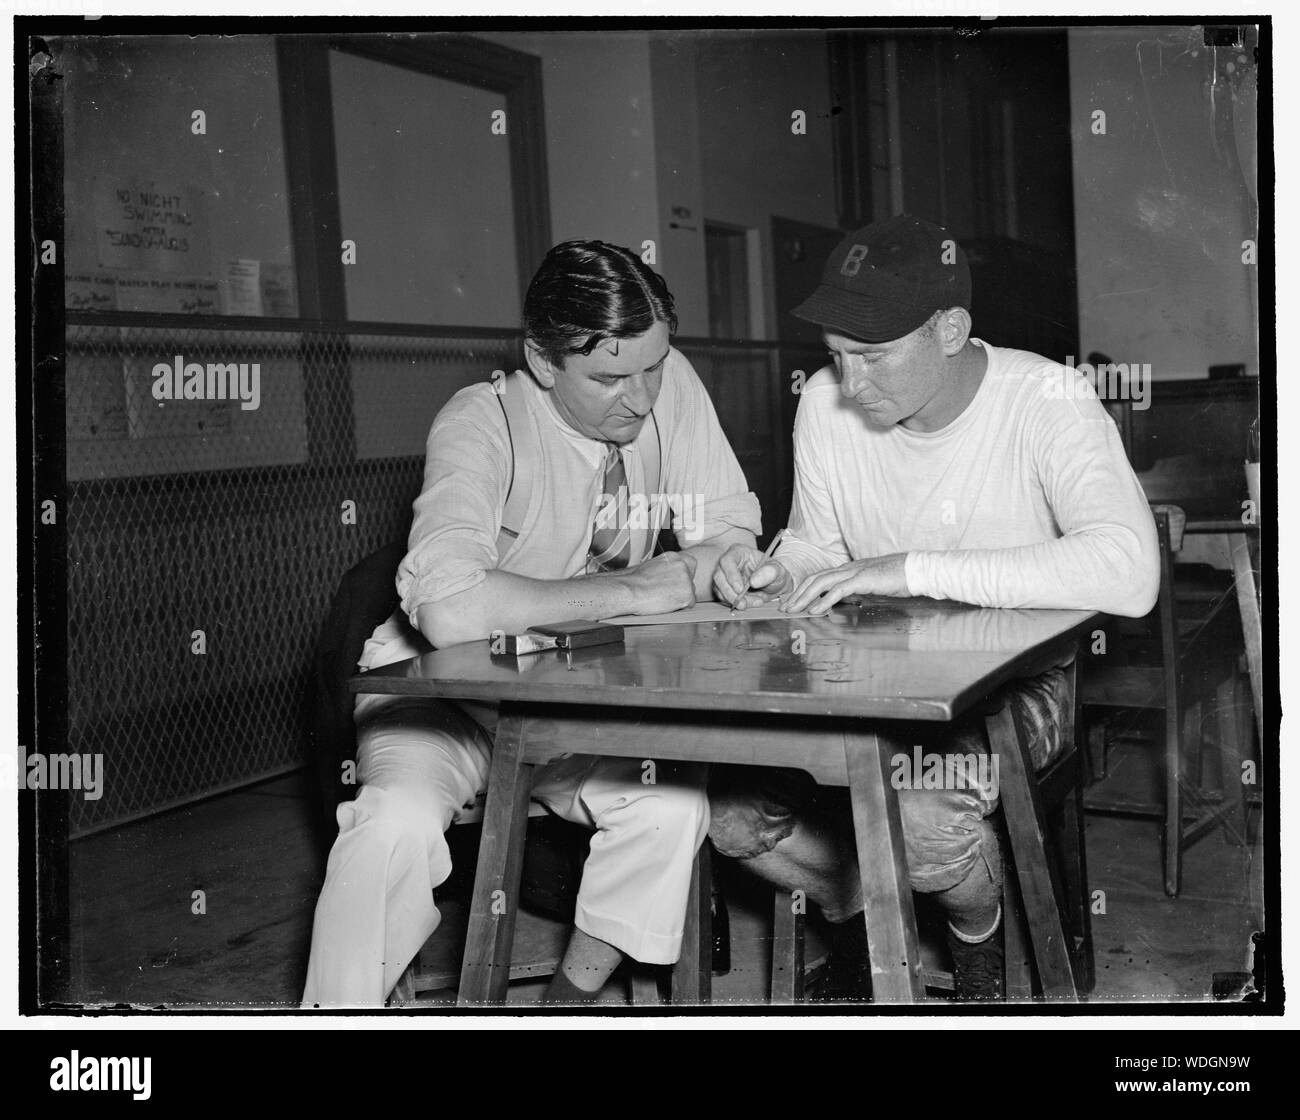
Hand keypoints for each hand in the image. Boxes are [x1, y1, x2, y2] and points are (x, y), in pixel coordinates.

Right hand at [620, 550, 698, 614]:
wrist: (630, 591)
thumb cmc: (633, 581)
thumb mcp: (651, 567)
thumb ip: (665, 569)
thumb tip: (669, 577)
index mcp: (673, 557)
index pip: (689, 564)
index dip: (684, 574)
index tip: (676, 582)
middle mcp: (682, 565)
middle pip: (691, 579)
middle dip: (683, 587)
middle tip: (668, 593)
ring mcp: (686, 579)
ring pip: (690, 592)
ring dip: (680, 597)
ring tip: (663, 599)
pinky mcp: (687, 594)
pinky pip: (690, 604)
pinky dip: (680, 607)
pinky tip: (666, 604)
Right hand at [713, 544, 793, 608]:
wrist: (775, 584)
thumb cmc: (774, 573)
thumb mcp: (778, 570)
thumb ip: (769, 572)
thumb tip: (753, 581)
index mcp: (738, 552)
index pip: (727, 561)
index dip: (731, 575)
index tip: (740, 589)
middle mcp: (728, 563)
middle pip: (718, 577)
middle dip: (730, 593)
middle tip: (743, 603)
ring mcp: (725, 576)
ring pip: (719, 589)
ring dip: (735, 600)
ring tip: (754, 602)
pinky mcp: (724, 589)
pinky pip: (724, 598)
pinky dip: (736, 604)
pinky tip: (750, 603)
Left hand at [783, 553, 909, 614]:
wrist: (916, 570)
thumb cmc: (897, 579)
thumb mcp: (871, 587)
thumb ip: (855, 592)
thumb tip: (843, 601)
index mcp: (848, 570)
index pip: (819, 577)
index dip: (803, 589)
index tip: (792, 601)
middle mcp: (847, 569)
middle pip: (814, 579)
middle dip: (797, 593)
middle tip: (784, 607)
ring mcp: (854, 572)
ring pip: (821, 583)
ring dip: (804, 597)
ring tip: (793, 609)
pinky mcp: (862, 580)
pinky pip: (838, 591)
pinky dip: (824, 600)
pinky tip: (815, 610)